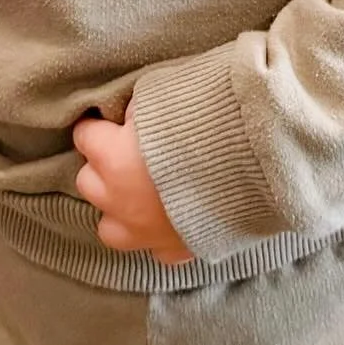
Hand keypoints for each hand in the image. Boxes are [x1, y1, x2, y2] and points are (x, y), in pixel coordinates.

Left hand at [73, 103, 192, 265]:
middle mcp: (122, 201)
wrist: (258, 159)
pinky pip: (154, 247)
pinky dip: (156, 233)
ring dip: (118, 208)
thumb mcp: (162, 94)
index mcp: (114, 159)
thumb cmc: (208, 118)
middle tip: (127, 153)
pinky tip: (171, 215)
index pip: (85, 137)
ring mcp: (146, 232)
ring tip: (138, 192)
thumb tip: (127, 119)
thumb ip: (136, 112)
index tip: (109, 121)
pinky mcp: (176, 250)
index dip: (98, 126)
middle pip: (89, 182)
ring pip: (108, 227)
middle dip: (103, 167)